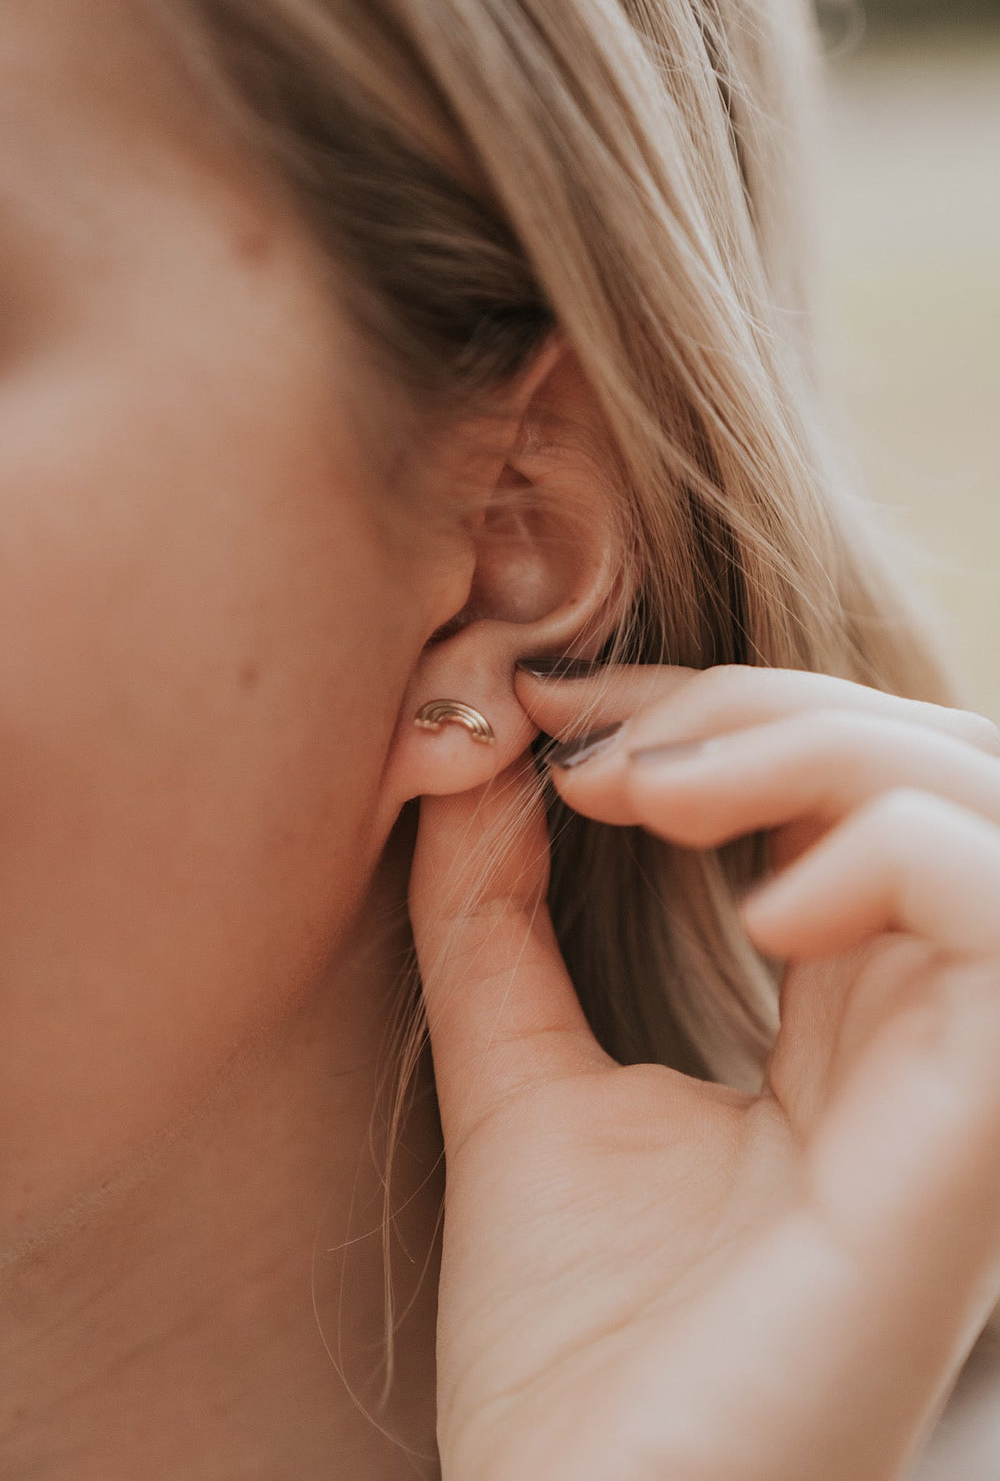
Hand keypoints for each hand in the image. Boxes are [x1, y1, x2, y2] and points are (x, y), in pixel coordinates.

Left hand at [408, 663, 999, 1480]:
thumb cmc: (573, 1350)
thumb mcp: (519, 1083)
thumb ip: (498, 921)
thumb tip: (472, 755)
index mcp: (850, 1021)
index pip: (846, 794)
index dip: (719, 715)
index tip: (562, 718)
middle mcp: (934, 1031)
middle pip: (926, 767)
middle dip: (757, 704)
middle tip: (595, 746)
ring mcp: (973, 1074)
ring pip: (982, 800)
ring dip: (812, 744)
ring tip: (650, 798)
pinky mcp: (985, 1127)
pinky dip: (885, 854)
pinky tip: (754, 916)